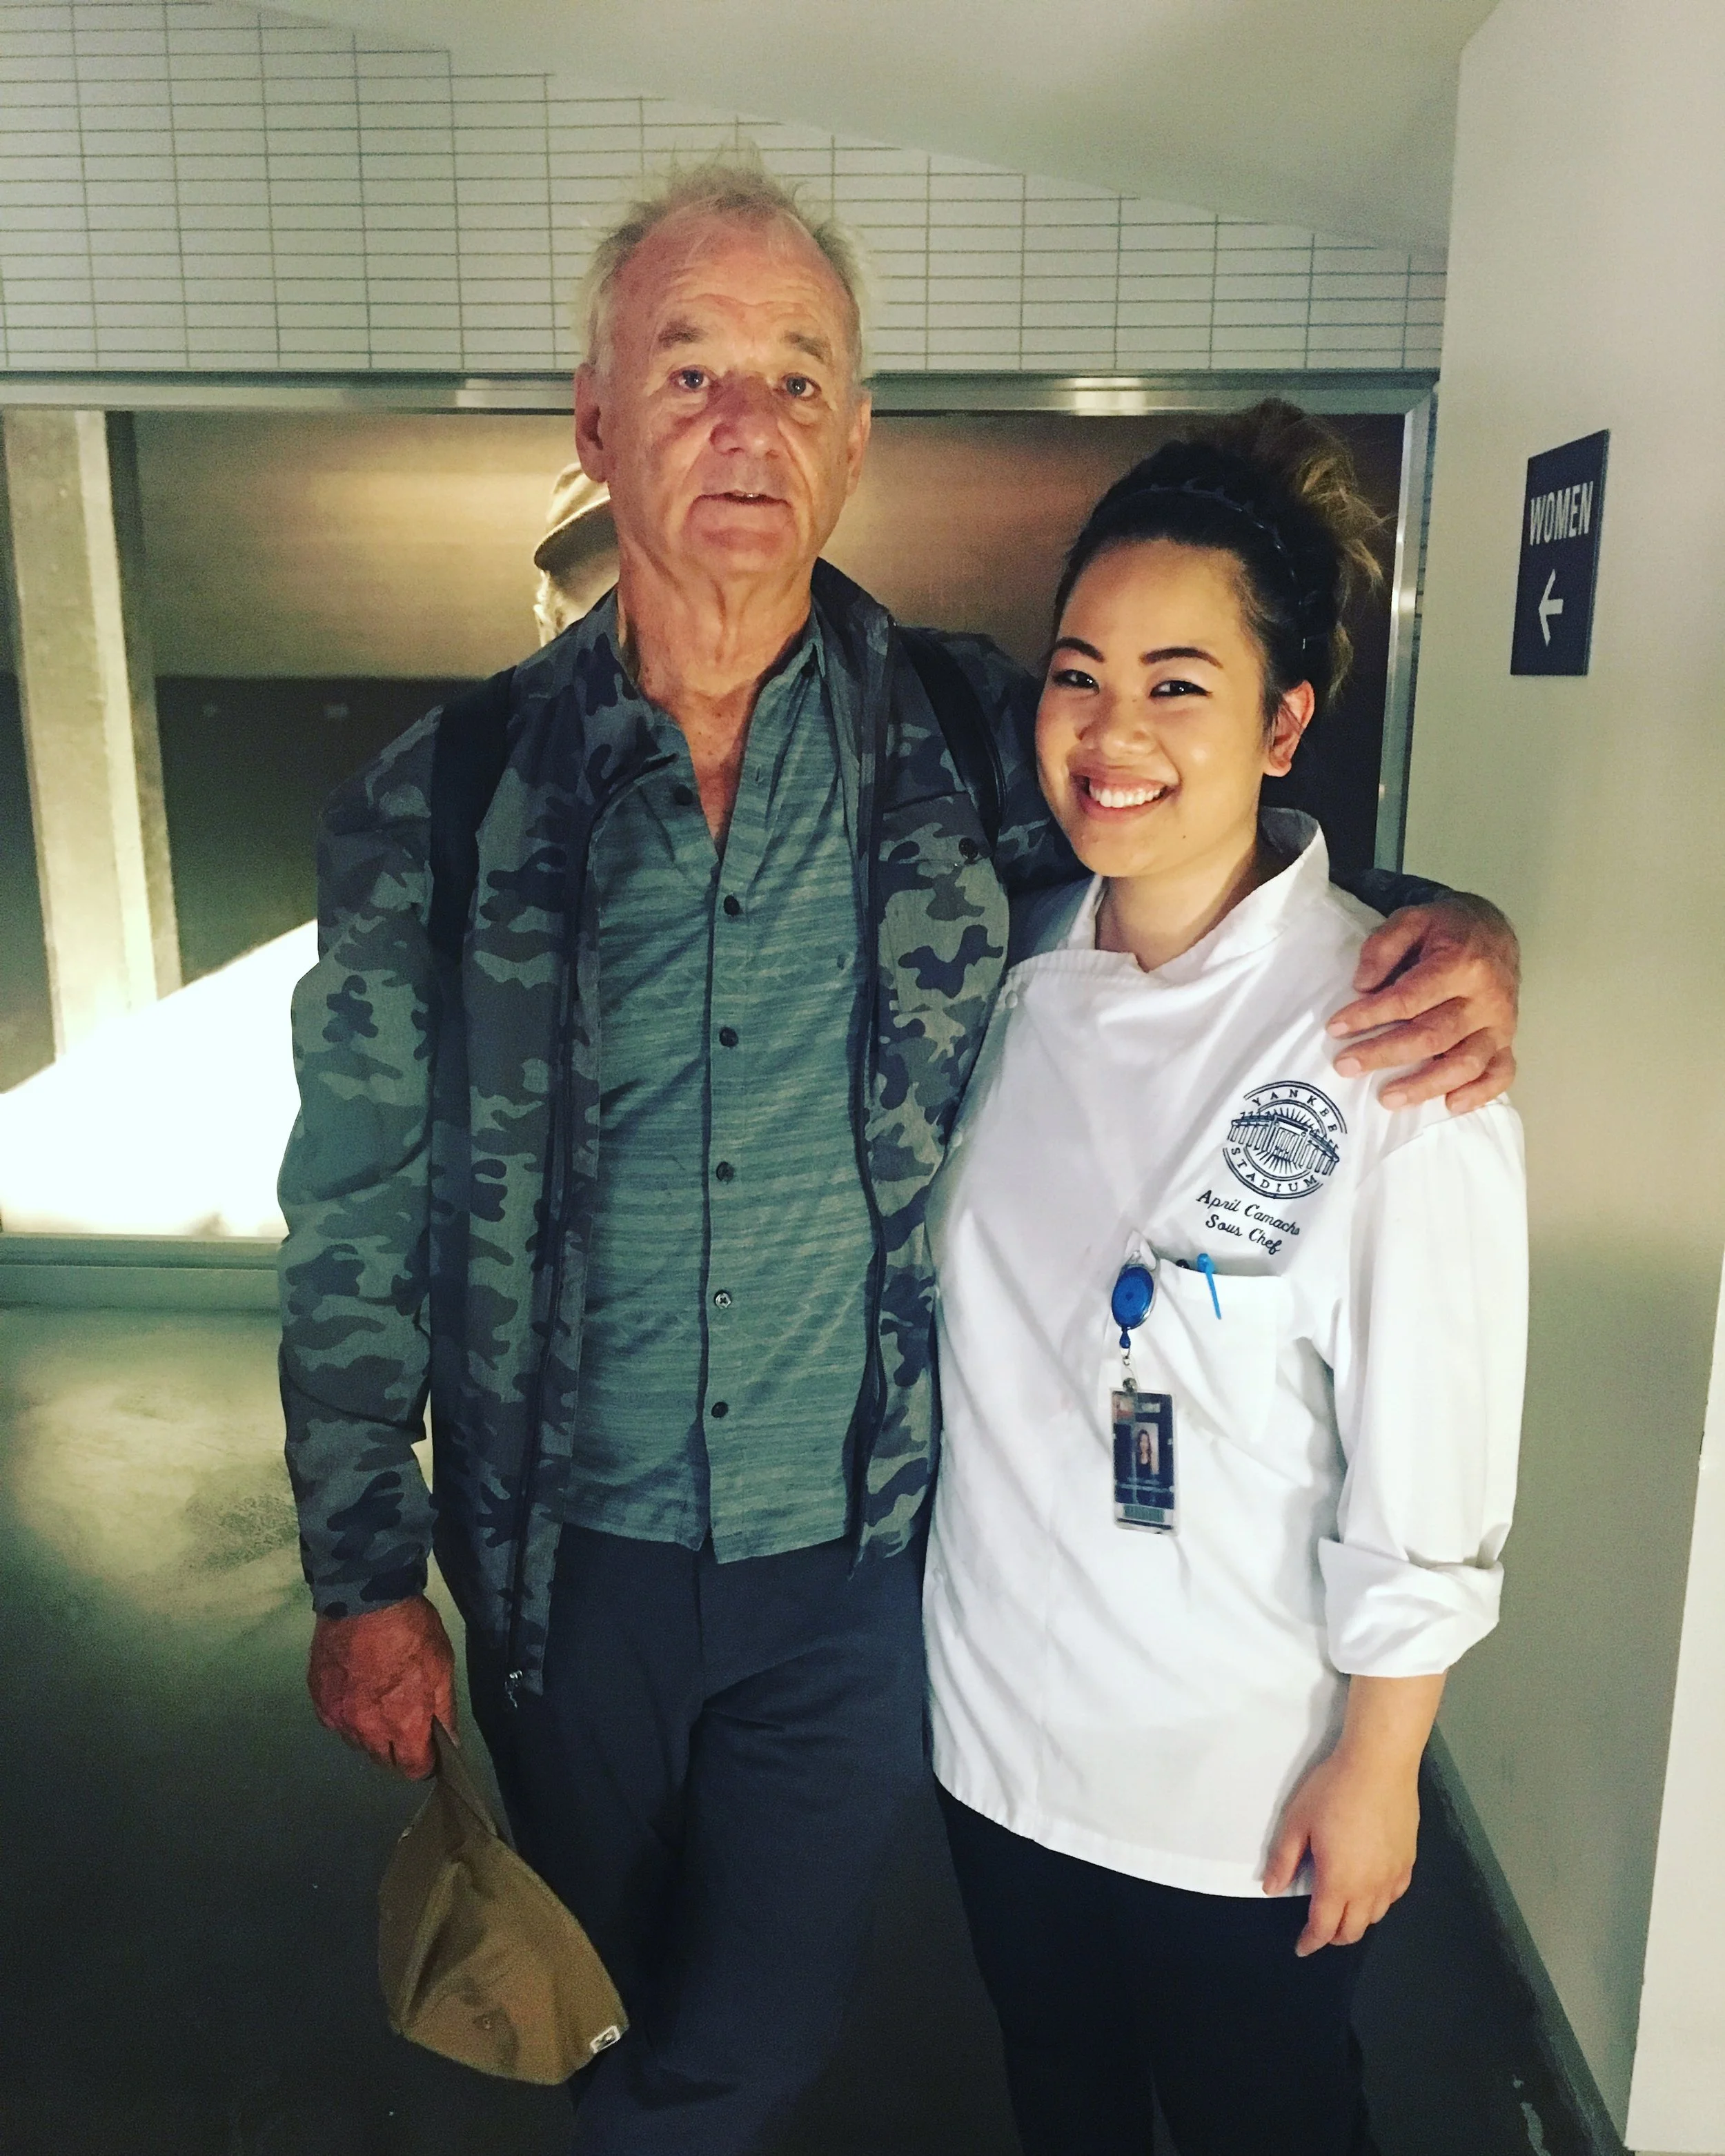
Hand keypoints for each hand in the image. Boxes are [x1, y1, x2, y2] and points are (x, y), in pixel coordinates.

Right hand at [307, 1594, 455, 1780]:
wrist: (364, 1600)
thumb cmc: (411, 1631)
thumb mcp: (442, 1666)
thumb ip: (444, 1710)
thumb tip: (450, 1741)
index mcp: (404, 1724)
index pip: (413, 1769)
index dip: (423, 1763)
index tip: (427, 1751)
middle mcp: (368, 1730)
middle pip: (383, 1760)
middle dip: (397, 1750)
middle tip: (404, 1723)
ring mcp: (339, 1717)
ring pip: (357, 1743)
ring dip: (370, 1734)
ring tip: (378, 1705)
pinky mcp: (320, 1700)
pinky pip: (336, 1722)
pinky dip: (347, 1716)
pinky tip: (355, 1694)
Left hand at [1263, 1744, 1418, 1955]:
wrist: (1380, 1765)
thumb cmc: (1333, 1790)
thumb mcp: (1297, 1821)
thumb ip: (1284, 1859)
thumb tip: (1272, 1888)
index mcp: (1339, 1882)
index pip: (1324, 1926)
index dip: (1311, 1941)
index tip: (1301, 1947)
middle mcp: (1369, 1888)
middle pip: (1353, 1929)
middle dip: (1334, 1936)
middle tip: (1320, 1930)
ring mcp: (1393, 1876)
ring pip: (1376, 1916)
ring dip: (1357, 1921)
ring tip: (1343, 1912)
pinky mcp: (1409, 1861)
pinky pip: (1394, 1896)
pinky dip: (1379, 1904)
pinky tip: (1371, 1891)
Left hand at [1326, 895, 1519, 1112]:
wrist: (1493, 930)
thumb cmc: (1446, 929)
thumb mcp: (1411, 919)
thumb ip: (1383, 947)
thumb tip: (1362, 986)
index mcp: (1461, 964)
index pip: (1409, 998)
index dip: (1370, 1015)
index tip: (1336, 1027)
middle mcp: (1486, 998)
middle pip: (1433, 1036)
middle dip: (1385, 1054)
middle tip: (1346, 1065)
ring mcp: (1500, 1023)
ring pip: (1466, 1063)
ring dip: (1425, 1085)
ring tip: (1387, 1098)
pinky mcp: (1507, 1039)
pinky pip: (1501, 1072)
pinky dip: (1479, 1093)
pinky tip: (1450, 1105)